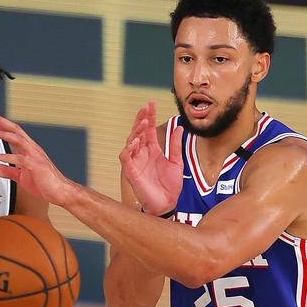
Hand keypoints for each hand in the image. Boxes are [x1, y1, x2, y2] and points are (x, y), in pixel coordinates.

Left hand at [0, 111, 73, 205]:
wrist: (60, 191)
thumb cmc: (45, 183)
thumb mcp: (20, 176)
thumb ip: (4, 171)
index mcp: (29, 149)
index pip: (13, 132)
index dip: (0, 124)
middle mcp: (32, 149)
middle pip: (15, 129)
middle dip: (0, 121)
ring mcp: (35, 156)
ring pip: (18, 139)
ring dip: (3, 134)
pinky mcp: (36, 166)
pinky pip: (21, 159)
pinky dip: (8, 157)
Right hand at [119, 101, 183, 215]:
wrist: (167, 204)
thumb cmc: (170, 186)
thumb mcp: (176, 162)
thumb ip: (175, 146)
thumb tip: (180, 128)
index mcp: (152, 150)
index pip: (148, 129)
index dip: (149, 115)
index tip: (151, 103)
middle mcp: (142, 154)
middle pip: (138, 132)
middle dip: (141, 119)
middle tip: (146, 107)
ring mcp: (135, 162)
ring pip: (130, 141)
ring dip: (135, 131)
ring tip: (143, 122)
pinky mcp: (131, 172)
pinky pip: (125, 157)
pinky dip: (129, 148)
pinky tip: (136, 140)